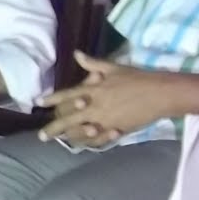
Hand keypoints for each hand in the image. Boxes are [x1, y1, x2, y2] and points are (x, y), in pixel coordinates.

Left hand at [37, 54, 180, 146]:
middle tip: (41, 137)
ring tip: (61, 143)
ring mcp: (105, 121)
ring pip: (82, 133)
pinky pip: (100, 140)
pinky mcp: (117, 130)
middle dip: (54, 129)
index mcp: (93, 90)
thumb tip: (77, 53)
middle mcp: (95, 106)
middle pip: (69, 119)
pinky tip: (84, 146)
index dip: (52, 99)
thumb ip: (93, 63)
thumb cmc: (137, 78)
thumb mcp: (113, 67)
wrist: (160, 94)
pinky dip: (91, 143)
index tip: (38, 103)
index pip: (67, 95)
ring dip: (70, 138)